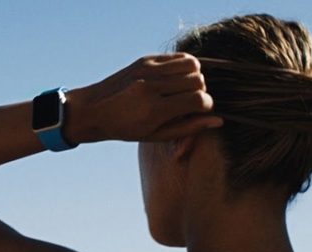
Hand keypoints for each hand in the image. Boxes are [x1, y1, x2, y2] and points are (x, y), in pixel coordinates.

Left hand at [68, 53, 221, 142]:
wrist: (93, 110)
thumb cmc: (126, 129)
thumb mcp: (156, 135)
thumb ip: (188, 128)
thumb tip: (218, 120)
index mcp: (154, 109)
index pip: (198, 100)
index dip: (207, 106)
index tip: (201, 111)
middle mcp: (151, 87)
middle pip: (198, 80)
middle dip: (201, 92)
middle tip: (191, 101)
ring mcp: (147, 70)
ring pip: (192, 64)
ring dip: (195, 76)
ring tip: (185, 88)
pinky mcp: (144, 60)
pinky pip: (177, 57)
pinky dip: (184, 66)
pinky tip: (176, 78)